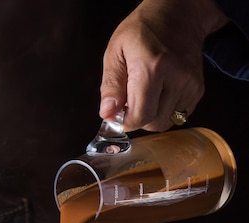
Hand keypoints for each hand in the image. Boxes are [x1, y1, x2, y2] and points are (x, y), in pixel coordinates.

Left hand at [100, 0, 228, 131]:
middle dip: (138, 119)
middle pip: (153, 123)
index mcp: (152, 67)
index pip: (140, 116)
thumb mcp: (116, 51)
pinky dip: (165, 111)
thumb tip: (108, 113)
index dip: (126, 122)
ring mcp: (190, 85)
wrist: (179, 14)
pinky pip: (177, 116)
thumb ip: (111, 85)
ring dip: (152, 116)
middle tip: (131, 101)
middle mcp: (176, 78)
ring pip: (165, 122)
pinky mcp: (197, 90)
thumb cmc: (144, 30)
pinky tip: (160, 93)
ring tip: (147, 94)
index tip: (119, 114)